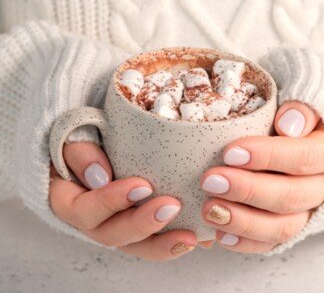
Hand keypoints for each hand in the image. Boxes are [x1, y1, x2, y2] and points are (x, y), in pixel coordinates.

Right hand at [49, 141, 196, 260]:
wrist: (92, 140)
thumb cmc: (81, 137)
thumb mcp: (72, 136)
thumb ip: (80, 152)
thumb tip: (100, 176)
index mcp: (68, 200)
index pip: (84, 210)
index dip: (111, 202)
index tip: (142, 185)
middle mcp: (90, 220)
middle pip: (112, 234)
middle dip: (143, 224)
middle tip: (172, 206)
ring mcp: (114, 226)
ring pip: (135, 245)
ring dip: (162, 243)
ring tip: (190, 236)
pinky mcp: (136, 227)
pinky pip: (152, 241)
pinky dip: (174, 240)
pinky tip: (198, 238)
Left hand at [200, 100, 323, 252]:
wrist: (302, 134)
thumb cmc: (294, 114)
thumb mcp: (304, 100)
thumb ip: (301, 107)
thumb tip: (289, 123)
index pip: (303, 157)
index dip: (267, 157)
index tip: (230, 152)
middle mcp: (322, 186)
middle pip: (290, 197)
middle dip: (247, 190)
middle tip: (209, 180)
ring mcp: (307, 211)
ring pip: (282, 227)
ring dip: (243, 222)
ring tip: (209, 209)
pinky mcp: (290, 226)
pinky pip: (271, 243)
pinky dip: (245, 243)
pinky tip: (219, 234)